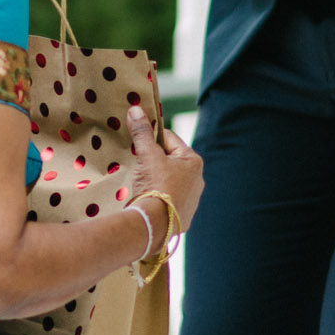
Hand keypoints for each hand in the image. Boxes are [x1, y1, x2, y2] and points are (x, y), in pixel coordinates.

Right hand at [125, 99, 203, 243]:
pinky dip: (159, 197)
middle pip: (170, 161)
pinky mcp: (184, 217)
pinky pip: (169, 200)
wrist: (154, 225)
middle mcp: (198, 180)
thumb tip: (136, 109)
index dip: (151, 138)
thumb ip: (142, 133)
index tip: (138, 141)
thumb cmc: (155, 186)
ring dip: (157, 180)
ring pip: (171, 181)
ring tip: (141, 183)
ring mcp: (192, 200)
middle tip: (138, 164)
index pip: (169, 139)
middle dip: (154, 161)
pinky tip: (147, 199)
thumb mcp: (147, 156)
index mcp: (193, 161)